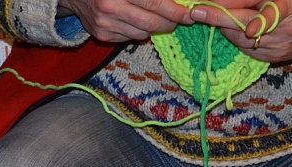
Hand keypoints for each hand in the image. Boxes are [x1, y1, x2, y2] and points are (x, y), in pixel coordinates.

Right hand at [57, 0, 193, 41]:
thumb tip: (177, 1)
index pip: (155, 3)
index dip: (175, 11)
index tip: (189, 14)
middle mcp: (110, 8)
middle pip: (150, 22)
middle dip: (170, 23)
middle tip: (180, 19)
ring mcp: (104, 25)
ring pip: (142, 33)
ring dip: (155, 28)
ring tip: (159, 19)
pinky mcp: (101, 35)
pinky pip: (129, 38)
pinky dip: (139, 31)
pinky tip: (137, 22)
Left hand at [191, 0, 291, 62]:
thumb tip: (225, 1)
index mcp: (290, 6)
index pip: (265, 12)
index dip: (246, 14)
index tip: (225, 12)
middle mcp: (283, 28)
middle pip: (244, 24)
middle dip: (218, 17)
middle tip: (197, 11)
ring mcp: (277, 46)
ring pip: (240, 38)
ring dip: (225, 26)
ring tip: (214, 14)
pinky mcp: (271, 59)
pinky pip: (244, 48)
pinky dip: (236, 37)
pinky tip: (236, 28)